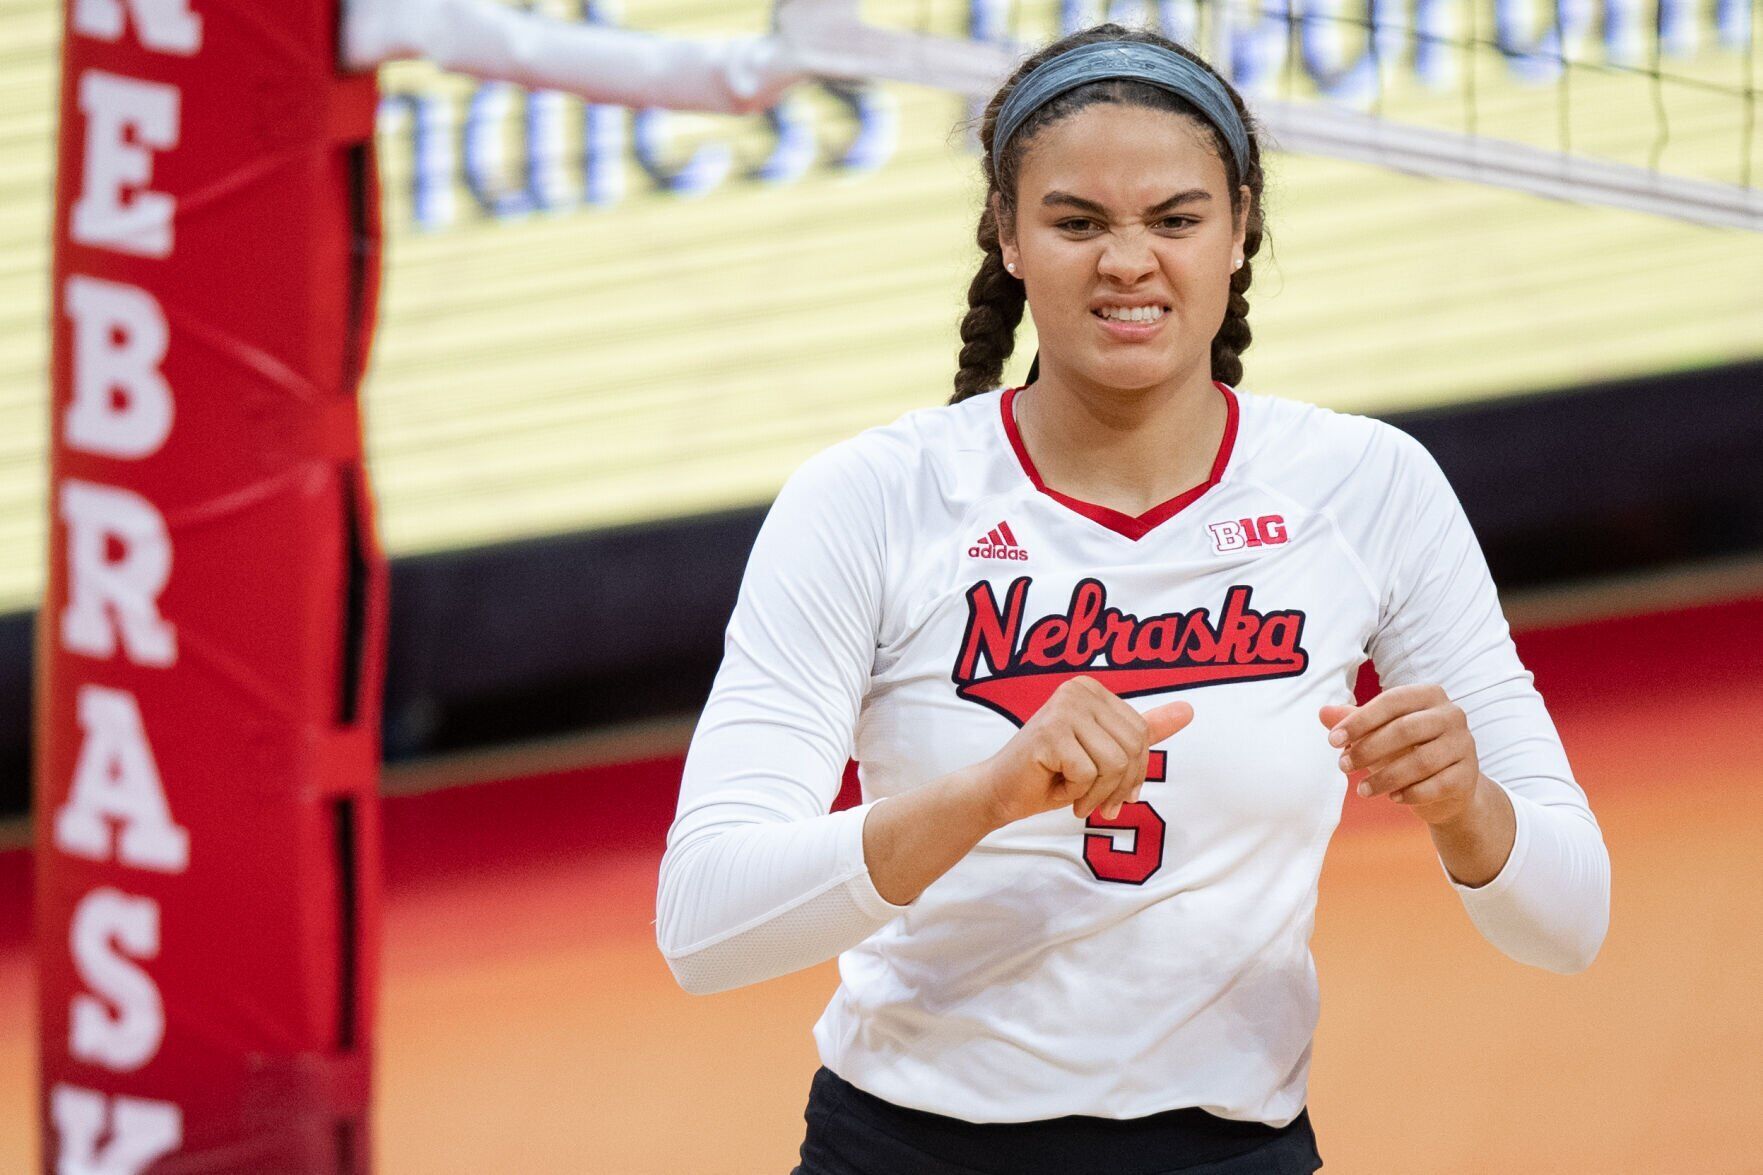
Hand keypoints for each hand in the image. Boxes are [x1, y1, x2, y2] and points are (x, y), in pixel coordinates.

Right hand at [979, 676, 1193, 826]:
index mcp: (1092, 690)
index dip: (1134, 772)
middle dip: (1118, 785)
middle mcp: (1077, 691)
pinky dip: (1076, 792)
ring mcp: (1062, 709)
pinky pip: (1088, 774)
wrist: (1001, 791)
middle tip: (1095, 801)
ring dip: (1097, 792)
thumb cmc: (1051, 774)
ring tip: (1075, 794)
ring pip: (1113, 763)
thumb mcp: (1103, 753)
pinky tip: (1056, 786)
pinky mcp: (1049, 733)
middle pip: (1132, 748)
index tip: (1116, 791)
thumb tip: (1189, 709)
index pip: (1141, 733)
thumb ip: (1143, 730)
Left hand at [1319, 683, 1481, 826]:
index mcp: (1429, 696)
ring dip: (1385, 777)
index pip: (1391, 702)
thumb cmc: (1407, 750)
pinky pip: (1436, 786)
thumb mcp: (1379, 732)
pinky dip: (1411, 794)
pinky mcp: (1468, 776)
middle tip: (1343, 765)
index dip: (1360, 721)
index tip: (1333, 741)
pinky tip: (1392, 798)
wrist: (1448, 786)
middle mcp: (1452, 715)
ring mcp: (1464, 745)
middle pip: (1405, 730)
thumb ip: (1354, 721)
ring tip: (1362, 789)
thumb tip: (1322, 712)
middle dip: (1369, 749)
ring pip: (1421, 761)